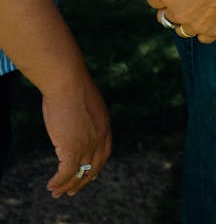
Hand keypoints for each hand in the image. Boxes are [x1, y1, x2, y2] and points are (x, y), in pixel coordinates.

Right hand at [43, 69, 110, 197]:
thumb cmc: (71, 85)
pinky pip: (65, 174)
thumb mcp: (85, 101)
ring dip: (67, 186)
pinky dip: (58, 182)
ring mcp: (87, 145)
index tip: (91, 175)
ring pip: (79, 174)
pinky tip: (50, 185)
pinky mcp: (73, 150)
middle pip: (94, 167)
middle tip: (73, 190)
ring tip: (57, 193)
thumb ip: (85, 115)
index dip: (96, 165)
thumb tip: (75, 116)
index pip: (104, 152)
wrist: (68, 82)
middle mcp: (100, 138)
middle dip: (83, 181)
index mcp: (104, 125)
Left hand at [147, 0, 215, 43]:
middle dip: (169, 7)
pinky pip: (201, 36)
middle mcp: (178, 13)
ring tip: (197, 8)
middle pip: (163, 17)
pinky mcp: (211, 32)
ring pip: (181, 30)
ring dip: (184, 20)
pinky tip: (210, 17)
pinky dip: (203, 29)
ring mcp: (194, 25)